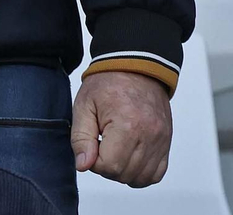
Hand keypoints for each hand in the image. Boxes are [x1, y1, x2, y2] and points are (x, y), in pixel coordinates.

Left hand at [71, 71, 171, 186]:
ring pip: (141, 178)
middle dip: (107, 166)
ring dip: (123, 171)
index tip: (90, 145)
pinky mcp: (166, 143)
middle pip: (125, 174)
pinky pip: (156, 173)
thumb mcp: (84, 106)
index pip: (110, 166)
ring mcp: (161, 141)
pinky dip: (141, 173)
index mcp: (127, 125)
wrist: (135, 68)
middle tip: (100, 145)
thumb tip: (83, 165)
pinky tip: (128, 158)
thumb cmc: (108, 83)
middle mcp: (149, 136)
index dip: (94, 162)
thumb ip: (80, 138)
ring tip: (113, 150)